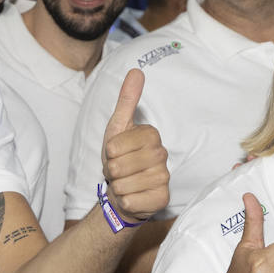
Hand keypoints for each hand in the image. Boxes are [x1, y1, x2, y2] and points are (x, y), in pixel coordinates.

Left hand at [101, 69, 168, 222]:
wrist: (123, 190)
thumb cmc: (120, 158)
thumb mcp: (118, 127)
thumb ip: (127, 100)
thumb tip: (136, 71)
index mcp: (151, 135)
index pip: (115, 145)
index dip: (109, 152)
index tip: (114, 153)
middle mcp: (162, 155)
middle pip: (119, 165)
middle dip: (111, 170)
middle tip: (119, 170)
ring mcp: (164, 178)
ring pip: (124, 185)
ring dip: (117, 186)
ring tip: (124, 182)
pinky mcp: (162, 199)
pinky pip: (132, 202)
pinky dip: (125, 201)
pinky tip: (132, 196)